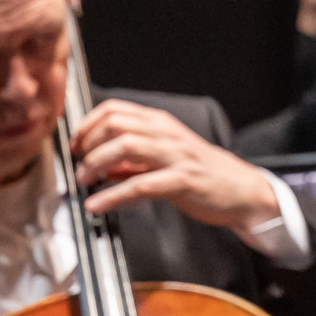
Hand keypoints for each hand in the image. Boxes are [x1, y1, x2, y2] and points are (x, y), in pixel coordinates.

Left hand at [75, 99, 284, 230]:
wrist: (240, 190)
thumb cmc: (203, 173)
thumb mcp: (165, 158)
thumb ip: (133, 159)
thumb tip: (101, 165)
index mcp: (161, 124)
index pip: (115, 110)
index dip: (86, 126)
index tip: (74, 146)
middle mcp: (167, 133)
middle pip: (115, 124)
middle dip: (87, 145)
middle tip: (78, 165)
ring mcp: (175, 155)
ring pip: (126, 146)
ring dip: (96, 165)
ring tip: (84, 183)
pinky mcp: (182, 180)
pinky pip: (140, 185)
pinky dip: (112, 196)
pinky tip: (98, 205)